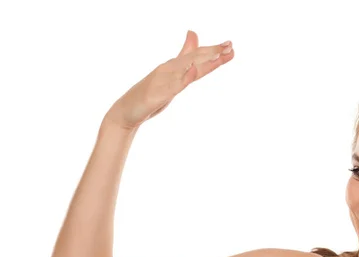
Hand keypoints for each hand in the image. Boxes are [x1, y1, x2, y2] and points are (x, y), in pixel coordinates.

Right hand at [103, 30, 233, 131]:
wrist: (126, 111)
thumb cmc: (149, 94)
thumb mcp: (169, 79)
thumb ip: (180, 62)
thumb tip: (188, 43)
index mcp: (173, 68)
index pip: (197, 58)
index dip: (214, 53)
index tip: (231, 46)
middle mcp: (169, 70)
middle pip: (194, 58)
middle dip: (213, 52)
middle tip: (230, 45)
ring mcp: (164, 81)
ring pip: (185, 67)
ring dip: (202, 59)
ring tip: (218, 52)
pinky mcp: (159, 93)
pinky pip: (174, 85)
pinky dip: (184, 76)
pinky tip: (193, 69)